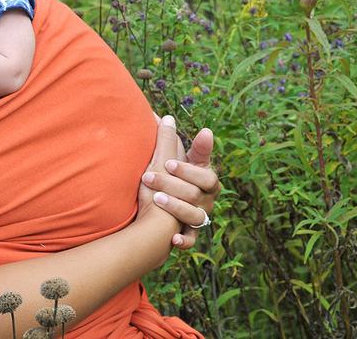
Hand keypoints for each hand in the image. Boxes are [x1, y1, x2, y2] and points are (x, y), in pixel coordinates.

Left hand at [141, 117, 219, 249]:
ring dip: (176, 208)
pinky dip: (185, 240)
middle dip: (172, 184)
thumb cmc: (167, 179)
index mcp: (206, 179)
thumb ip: (170, 140)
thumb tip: (166, 116)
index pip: (205, 174)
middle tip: (149, 176)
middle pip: (196, 193)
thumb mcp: (168, 160)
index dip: (187, 169)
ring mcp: (200, 217)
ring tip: (156, 199)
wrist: (159, 210)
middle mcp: (207, 199)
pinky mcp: (190, 233)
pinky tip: (174, 240)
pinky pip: (192, 240)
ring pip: (195, 216)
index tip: (168, 162)